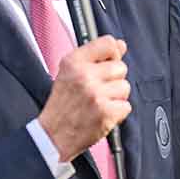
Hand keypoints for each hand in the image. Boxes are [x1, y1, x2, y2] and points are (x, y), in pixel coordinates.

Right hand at [38, 36, 129, 159]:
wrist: (53, 135)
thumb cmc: (62, 105)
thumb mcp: (69, 73)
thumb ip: (95, 57)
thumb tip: (120, 45)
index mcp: (74, 62)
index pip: (108, 43)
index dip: (113, 53)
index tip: (109, 62)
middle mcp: (84, 76)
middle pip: (120, 67)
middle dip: (114, 79)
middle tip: (99, 90)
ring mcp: (96, 94)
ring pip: (125, 87)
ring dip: (116, 97)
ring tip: (100, 102)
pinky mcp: (106, 112)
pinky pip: (126, 106)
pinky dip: (117, 112)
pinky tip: (103, 113)